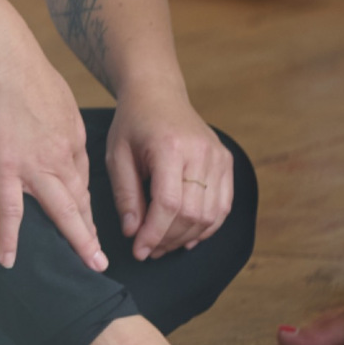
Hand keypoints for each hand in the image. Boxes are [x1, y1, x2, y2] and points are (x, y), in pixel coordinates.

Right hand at [0, 31, 106, 272]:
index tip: (90, 223)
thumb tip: (57, 131)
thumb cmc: (25, 70)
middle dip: (91, 233)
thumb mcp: (57, 96)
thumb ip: (60, 120)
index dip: (87, 205)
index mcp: (73, 137)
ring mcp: (34, 164)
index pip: (83, 179)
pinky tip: (7, 259)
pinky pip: (9, 210)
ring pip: (60, 210)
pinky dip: (9, 238)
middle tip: (100, 262)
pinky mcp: (4, 167)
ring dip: (75, 240)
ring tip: (85, 265)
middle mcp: (61, 155)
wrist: (2, 57)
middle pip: (79, 201)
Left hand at [106, 81, 234, 261]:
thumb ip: (125, 196)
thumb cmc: (133, 124)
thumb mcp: (117, 157)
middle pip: (191, 213)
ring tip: (164, 243)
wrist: (158, 94)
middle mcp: (201, 151)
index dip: (154, 234)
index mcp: (170, 147)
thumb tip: (133, 233)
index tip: (138, 250)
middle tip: (148, 250)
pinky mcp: (226, 161)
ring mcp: (218, 155)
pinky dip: (207, 226)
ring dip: (186, 237)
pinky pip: (223, 205)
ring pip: (210, 214)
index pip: (168, 204)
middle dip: (168, 239)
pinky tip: (186, 234)